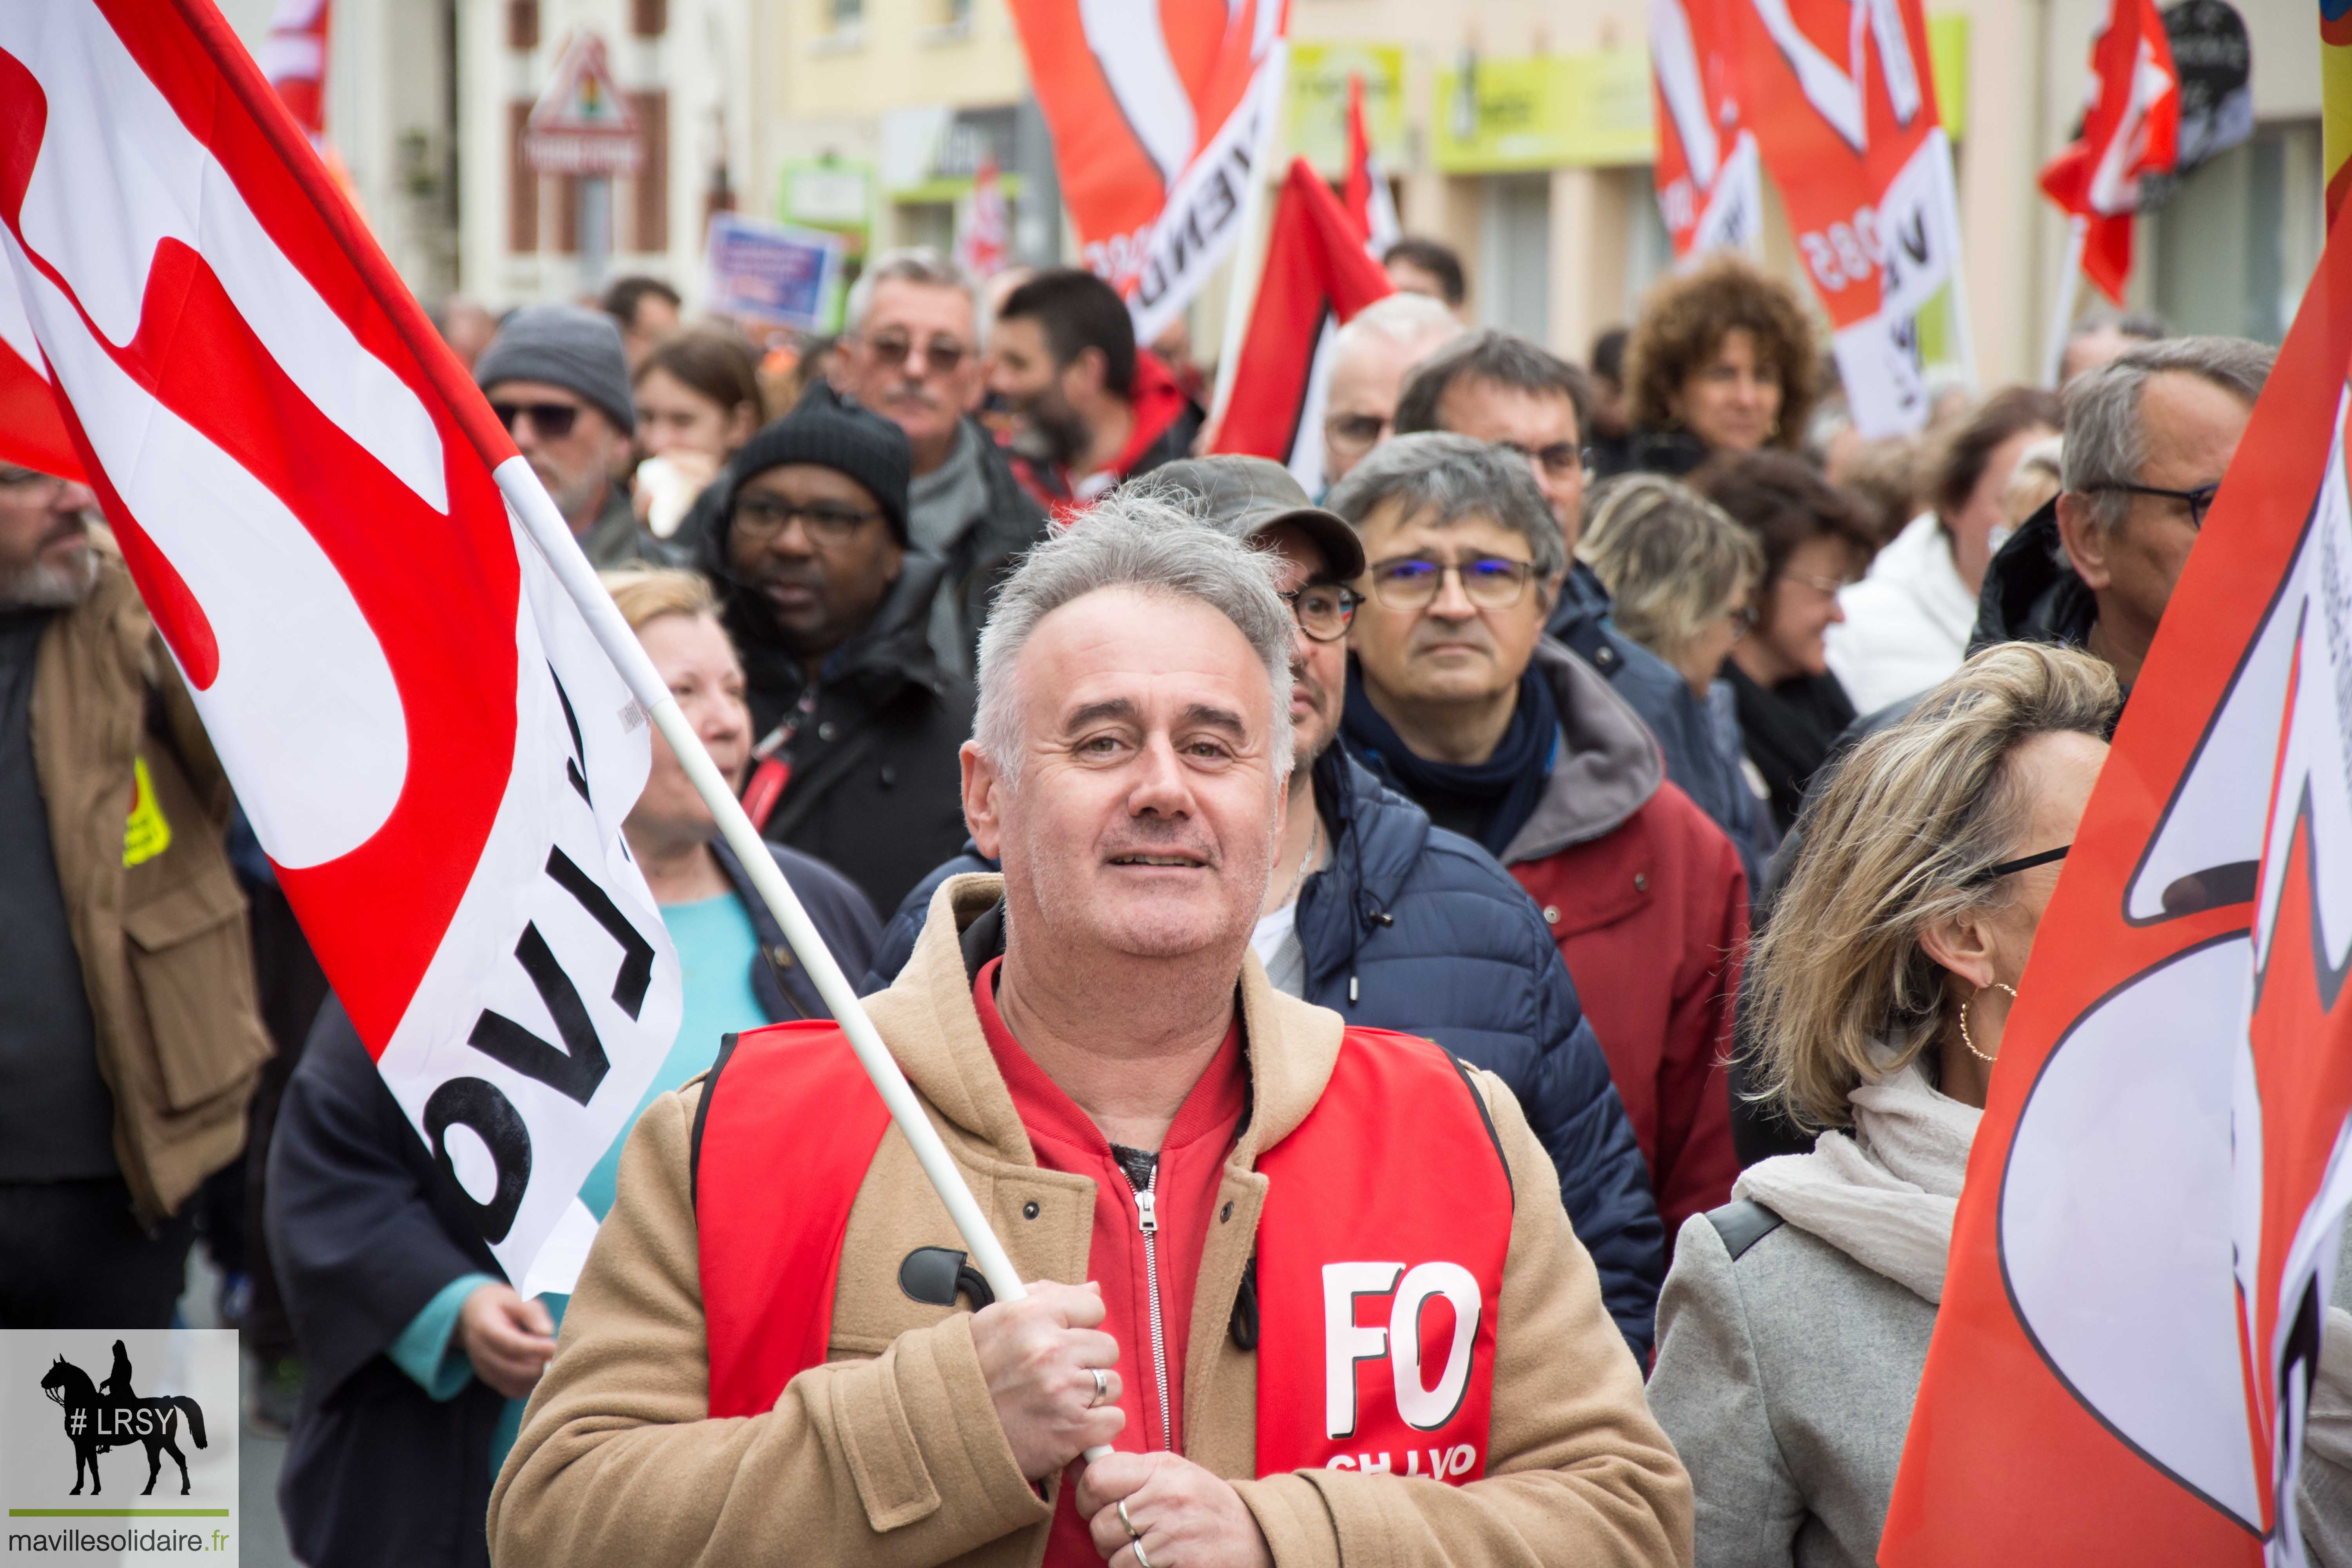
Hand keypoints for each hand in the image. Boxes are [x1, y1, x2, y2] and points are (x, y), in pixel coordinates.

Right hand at [458, 1282, 555, 1398]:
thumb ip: (532, 1312)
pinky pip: (512, 1390)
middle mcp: (480, 1352)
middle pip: (511, 1368)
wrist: (475, 1316)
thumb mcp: (516, 1299)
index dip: (534, 1348)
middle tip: (558, 1356)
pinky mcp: (491, 1379)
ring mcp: (483, 1368)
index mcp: (485, 1327)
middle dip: (538, 1365)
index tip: (554, 1346)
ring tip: (551, 1362)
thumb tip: (547, 1331)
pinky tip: (541, 1371)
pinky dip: (529, 1385)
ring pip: (512, 1382)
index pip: (510, 1344)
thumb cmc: (503, 1305)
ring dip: (535, 1376)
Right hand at [969, 1281, 1123, 1480]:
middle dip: (1088, 1362)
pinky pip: (1113, 1420)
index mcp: (1030, 1316)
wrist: (946, 1430)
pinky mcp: (1072, 1431)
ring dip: (1092, 1396)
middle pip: (1107, 1347)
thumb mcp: (998, 1320)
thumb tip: (1093, 1288)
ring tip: (1059, 1402)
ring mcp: (1062, 1391)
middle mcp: (1049, 1350)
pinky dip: (1097, 1427)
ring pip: (1112, 1384)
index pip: (1093, 1306)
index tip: (1066, 1338)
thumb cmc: (973, 1373)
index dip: (1081, 1324)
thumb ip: (1048, 1297)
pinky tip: (1069, 1425)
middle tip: (1059, 1375)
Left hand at [1078, 1450, 1271, 1567]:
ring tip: (1145, 1550)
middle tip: (1125, 1535)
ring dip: (1122, 1559)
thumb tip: (1074, 1467)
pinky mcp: (1181, 1564)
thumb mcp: (1169, 1474)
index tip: (1095, 1505)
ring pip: (1115, 1557)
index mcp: (1160, 1469)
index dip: (1086, 1497)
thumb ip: (1125, 1471)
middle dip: (1105, 1536)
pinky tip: (1157, 1563)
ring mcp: (1174, 1535)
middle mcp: (1167, 1498)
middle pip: (1101, 1525)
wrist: (1252, 1535)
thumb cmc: (1202, 1503)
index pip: (1097, 1479)